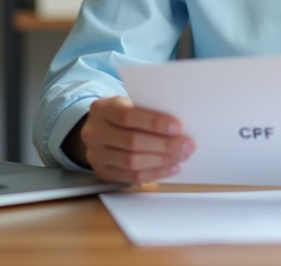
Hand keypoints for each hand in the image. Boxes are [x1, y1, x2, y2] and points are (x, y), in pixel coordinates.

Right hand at [68, 96, 194, 184]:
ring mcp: (95, 155)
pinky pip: (131, 177)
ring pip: (132, 162)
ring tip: (182, 157)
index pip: (128, 116)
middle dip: (164, 145)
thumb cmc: (121, 114)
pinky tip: (171, 168)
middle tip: (187, 146)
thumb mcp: (128, 104)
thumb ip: (147, 111)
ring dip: (162, 161)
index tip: (178, 127)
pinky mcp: (102, 172)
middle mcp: (94, 132)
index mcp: (101, 109)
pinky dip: (155, 173)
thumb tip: (178, 127)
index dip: (154, 123)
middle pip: (132, 141)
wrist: (98, 129)